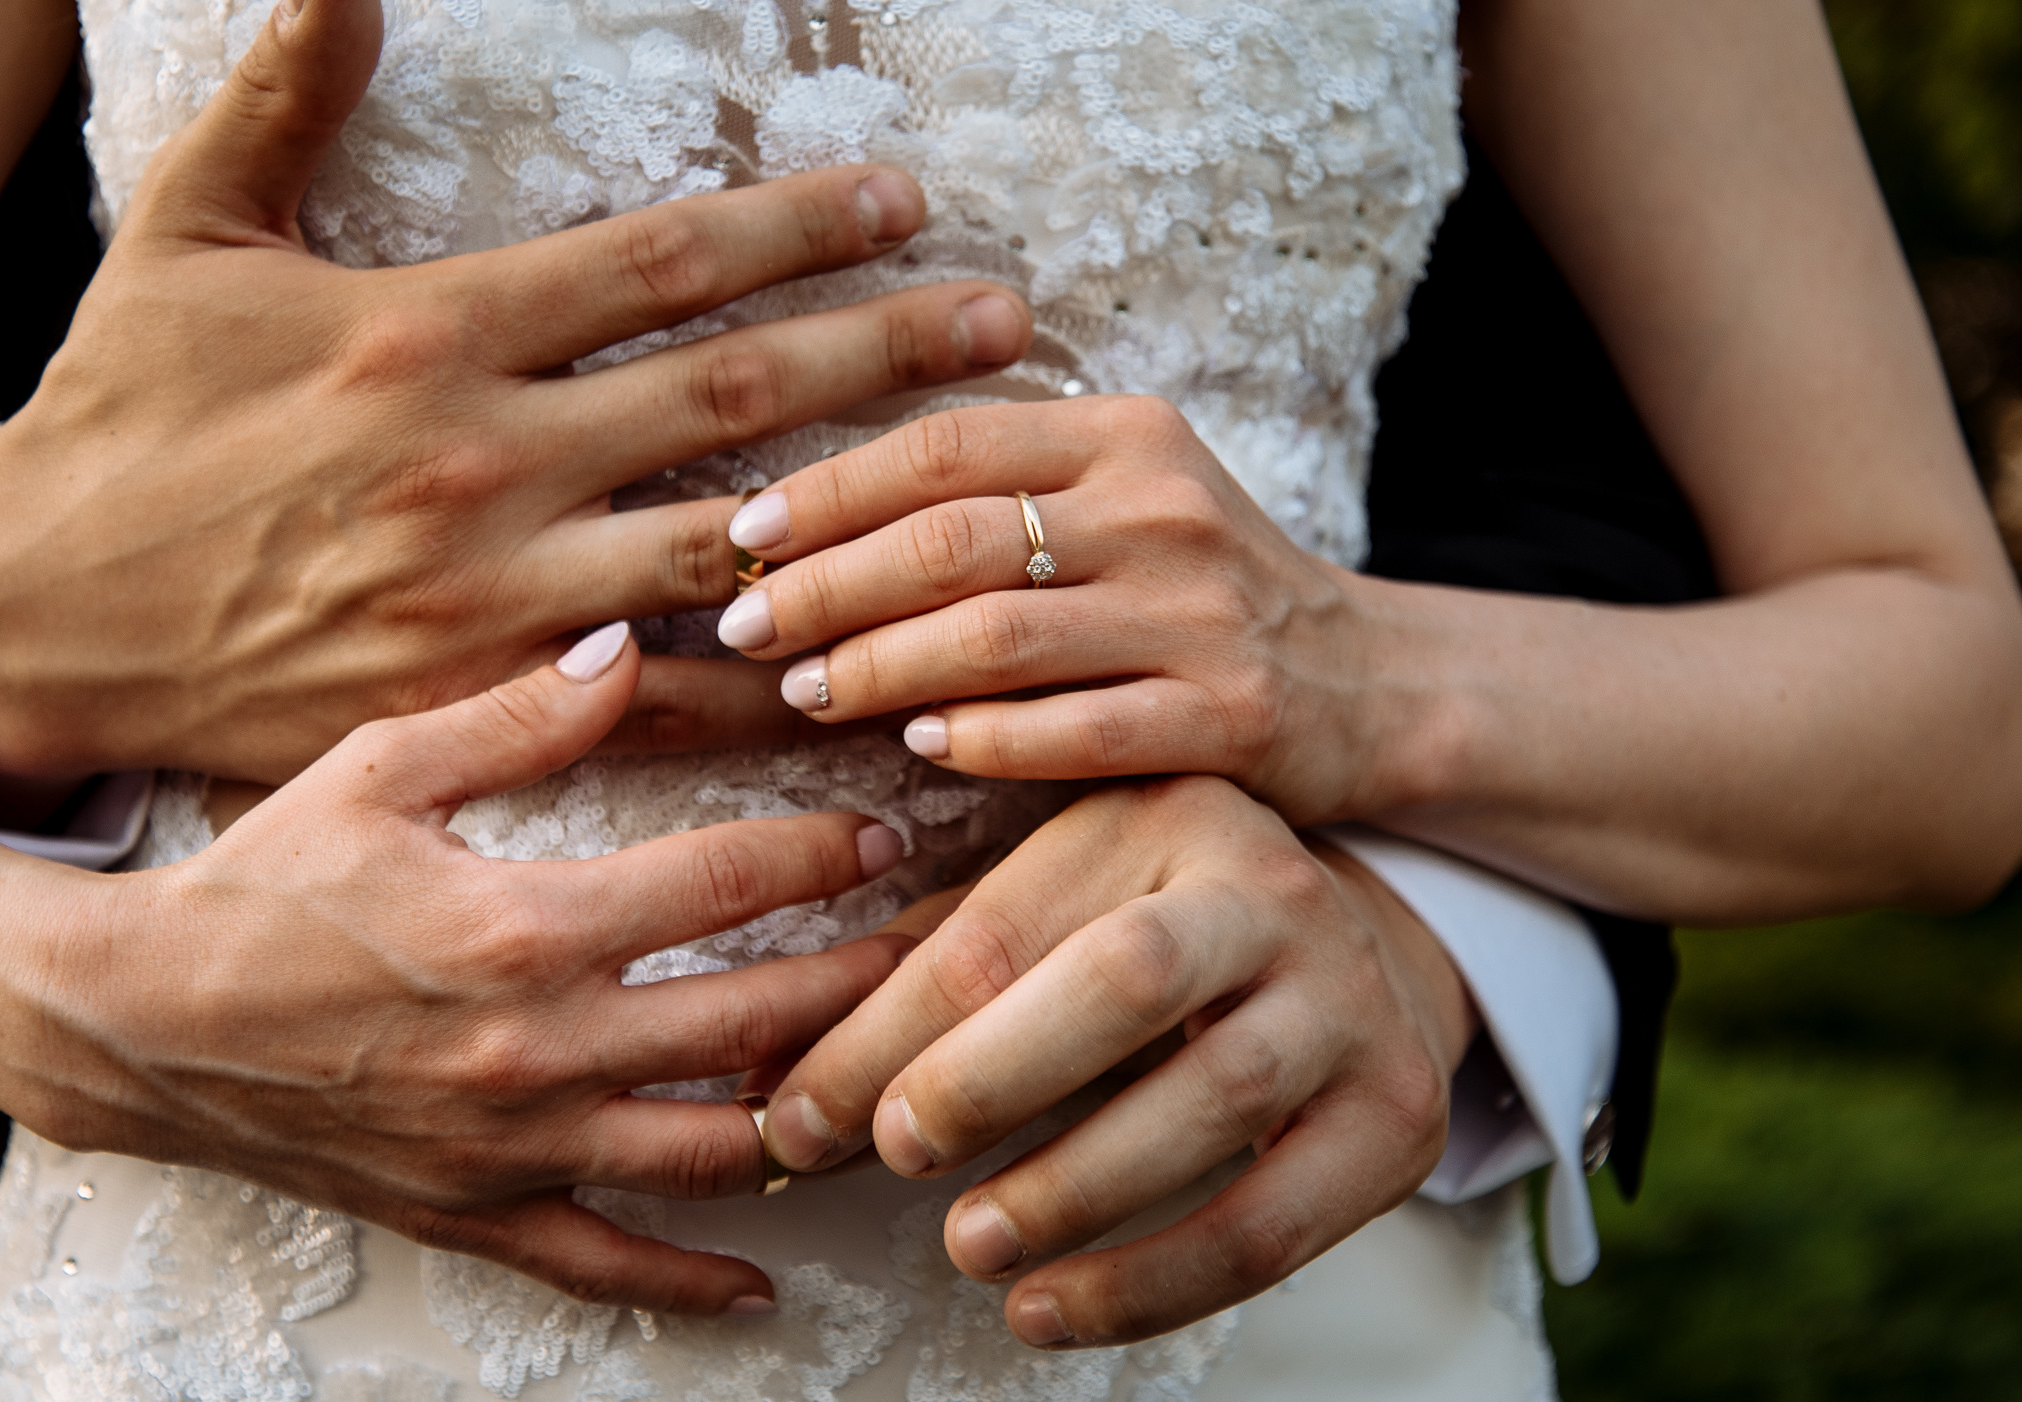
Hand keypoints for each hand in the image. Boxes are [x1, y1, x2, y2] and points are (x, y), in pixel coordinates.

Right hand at [0, 0, 1030, 820]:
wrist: (35, 616)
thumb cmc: (118, 422)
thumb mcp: (185, 231)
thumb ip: (286, 99)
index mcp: (433, 327)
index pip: (661, 260)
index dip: (798, 224)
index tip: (906, 204)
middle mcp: (485, 457)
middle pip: (733, 397)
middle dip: (886, 352)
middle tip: (1008, 324)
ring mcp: (492, 591)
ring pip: (723, 550)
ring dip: (863, 520)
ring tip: (978, 499)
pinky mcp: (478, 702)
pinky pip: (655, 702)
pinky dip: (759, 686)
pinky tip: (861, 670)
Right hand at [0, 621, 912, 1313]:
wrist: (140, 1022)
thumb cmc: (263, 886)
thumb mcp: (380, 768)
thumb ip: (520, 714)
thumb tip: (628, 648)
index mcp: (526, 926)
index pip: (729, 881)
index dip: (828, 852)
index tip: (890, 834)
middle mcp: (540, 1047)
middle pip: (759, 1021)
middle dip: (869, 982)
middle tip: (945, 950)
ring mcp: (517, 1145)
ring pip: (712, 1151)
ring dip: (813, 1116)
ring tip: (889, 1078)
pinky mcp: (479, 1210)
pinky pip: (607, 1263)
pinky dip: (691, 1279)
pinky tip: (765, 1277)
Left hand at [709, 398, 1387, 827]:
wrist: (1367, 680)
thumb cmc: (1199, 589)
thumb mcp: (1122, 499)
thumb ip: (1002, 494)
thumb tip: (809, 521)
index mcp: (1124, 437)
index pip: (945, 447)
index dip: (827, 492)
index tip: (740, 538)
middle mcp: (1163, 510)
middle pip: (953, 541)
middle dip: (826, 585)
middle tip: (740, 626)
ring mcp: (1198, 615)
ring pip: (999, 636)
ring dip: (880, 665)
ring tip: (802, 690)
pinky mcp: (1226, 717)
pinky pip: (1075, 729)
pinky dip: (983, 740)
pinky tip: (917, 747)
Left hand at [756, 776, 1475, 1345]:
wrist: (1363, 961)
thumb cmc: (1158, 934)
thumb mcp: (1053, 909)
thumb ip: (924, 980)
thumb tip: (774, 1089)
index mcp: (1166, 815)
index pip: (1006, 925)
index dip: (887, 1026)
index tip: (801, 1117)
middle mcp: (1273, 891)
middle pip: (1130, 976)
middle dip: (992, 1071)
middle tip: (897, 1149)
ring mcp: (1350, 1003)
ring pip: (1212, 1105)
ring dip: (1070, 1192)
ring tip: (970, 1245)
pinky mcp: (1393, 1120)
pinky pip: (1269, 1227)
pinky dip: (1149, 1285)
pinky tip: (1051, 1308)